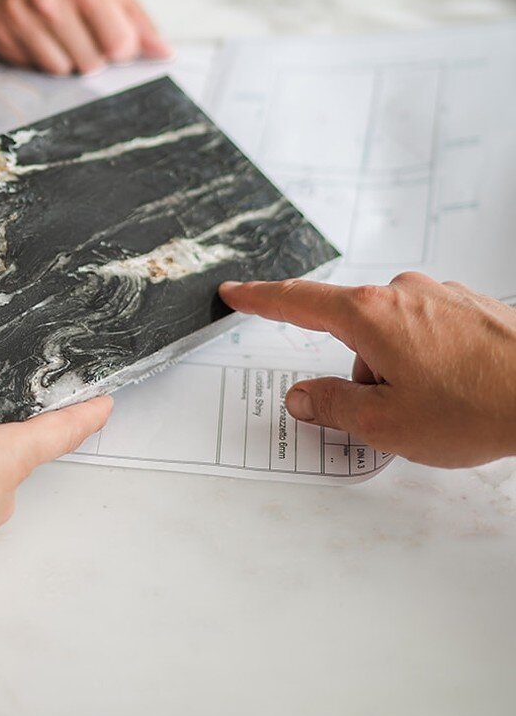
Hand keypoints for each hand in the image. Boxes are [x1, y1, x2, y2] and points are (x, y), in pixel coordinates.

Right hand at [0, 0, 171, 75]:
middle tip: (82, 33)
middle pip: (90, 64)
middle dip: (92, 55)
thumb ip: (138, 20)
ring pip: (59, 71)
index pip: (118, 44)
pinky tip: (35, 34)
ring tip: (58, 34)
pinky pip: (30, 68)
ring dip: (64, 59)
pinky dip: (37, 57)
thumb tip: (164, 54)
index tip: (111, 36)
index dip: (120, 48)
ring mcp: (18, 15)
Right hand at [220, 273, 515, 467]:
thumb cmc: (480, 404)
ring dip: (400, 371)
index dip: (259, 299)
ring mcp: (441, 295)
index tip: (236, 292)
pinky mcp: (472, 306)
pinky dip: (432, 362)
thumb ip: (332, 406)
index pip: (297, 300)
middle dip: (360, 373)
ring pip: (394, 335)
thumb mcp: (386, 423)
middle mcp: (403, 292)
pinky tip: (459, 390)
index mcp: (371, 314)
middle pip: (353, 331)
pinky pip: (429, 332)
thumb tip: (303, 396)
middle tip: (391, 413)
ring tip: (439, 407)